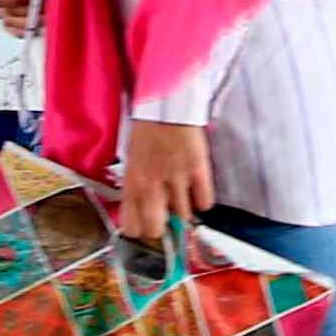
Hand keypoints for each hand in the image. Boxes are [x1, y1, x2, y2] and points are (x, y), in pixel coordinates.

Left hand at [117, 117, 211, 245]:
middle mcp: (151, 185)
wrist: (167, 105)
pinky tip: (198, 191)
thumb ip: (135, 185)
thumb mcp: (131, 159)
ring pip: (183, 217)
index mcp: (131, 182)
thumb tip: (141, 208)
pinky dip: (203, 201)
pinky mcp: (198, 170)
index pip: (131, 226)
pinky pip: (204, 202)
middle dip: (162, 229)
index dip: (139, 230)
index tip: (145, 226)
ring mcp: (176, 179)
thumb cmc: (147, 130)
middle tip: (166, 220)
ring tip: (183, 198)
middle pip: (156, 229)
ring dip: (183, 211)